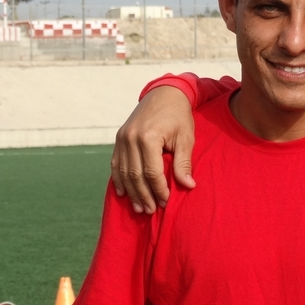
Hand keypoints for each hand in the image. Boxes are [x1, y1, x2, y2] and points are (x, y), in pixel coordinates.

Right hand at [111, 86, 195, 212]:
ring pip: (123, 172)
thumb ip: (183, 162)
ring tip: (139, 207)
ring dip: (131, 192)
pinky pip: (116, 163)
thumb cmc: (179, 116)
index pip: (151, 172)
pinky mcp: (119, 138)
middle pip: (135, 175)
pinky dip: (119, 179)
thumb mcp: (185, 137)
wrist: (164, 94)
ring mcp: (122, 138)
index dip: (158, 189)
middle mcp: (131, 138)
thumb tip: (188, 186)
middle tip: (151, 211)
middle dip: (143, 195)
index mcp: (148, 137)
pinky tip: (124, 193)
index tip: (166, 202)